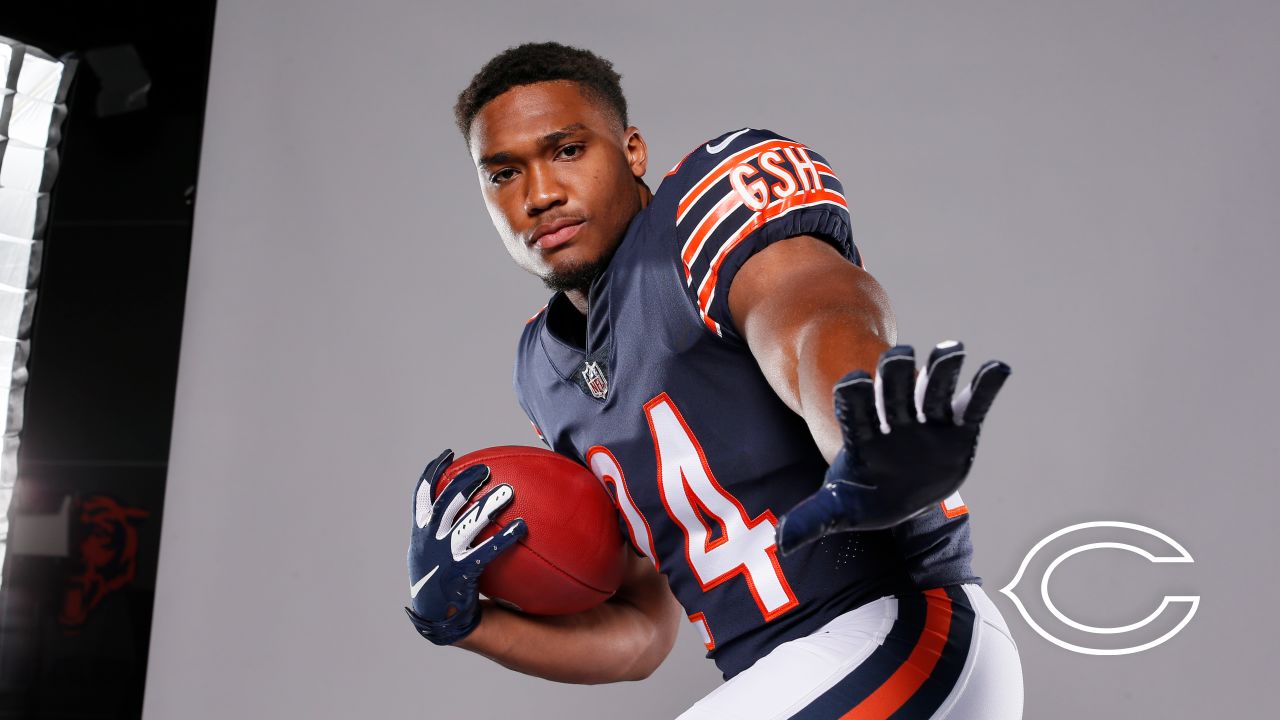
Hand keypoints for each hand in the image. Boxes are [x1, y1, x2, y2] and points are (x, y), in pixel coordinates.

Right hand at [404, 449, 525, 644]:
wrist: (434, 616)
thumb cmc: (438, 578)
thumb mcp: (431, 550)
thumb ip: (443, 529)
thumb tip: (467, 508)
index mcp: (421, 532)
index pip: (422, 494)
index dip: (433, 471)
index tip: (448, 454)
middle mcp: (429, 540)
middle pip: (446, 503)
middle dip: (465, 482)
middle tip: (485, 469)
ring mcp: (444, 556)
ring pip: (467, 524)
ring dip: (488, 506)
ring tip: (508, 491)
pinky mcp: (460, 573)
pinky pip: (486, 551)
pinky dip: (504, 538)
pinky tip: (523, 526)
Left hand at [777, 341, 1009, 553]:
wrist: (896, 494)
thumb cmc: (862, 496)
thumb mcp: (837, 509)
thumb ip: (812, 519)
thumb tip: (782, 542)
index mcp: (863, 436)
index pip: (855, 409)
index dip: (854, 395)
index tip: (854, 381)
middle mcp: (894, 421)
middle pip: (893, 390)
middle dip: (895, 374)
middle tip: (899, 355)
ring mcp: (927, 422)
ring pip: (933, 390)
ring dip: (941, 370)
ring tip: (951, 350)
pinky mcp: (958, 428)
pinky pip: (972, 405)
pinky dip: (985, 387)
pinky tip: (999, 368)